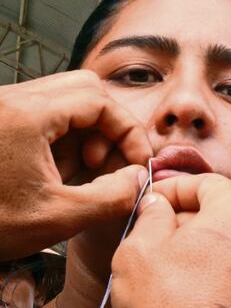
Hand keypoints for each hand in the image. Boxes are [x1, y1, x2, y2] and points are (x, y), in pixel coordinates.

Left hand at [0, 70, 151, 259]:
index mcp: (24, 116)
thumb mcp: (59, 217)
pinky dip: (63, 140)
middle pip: (83, 90)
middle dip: (109, 127)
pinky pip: (43, 117)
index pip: (99, 100)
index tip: (137, 163)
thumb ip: (112, 197)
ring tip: (83, 173)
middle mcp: (9, 102)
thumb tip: (139, 179)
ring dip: (86, 134)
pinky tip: (60, 174)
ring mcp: (1, 111)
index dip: (128, 131)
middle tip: (110, 164)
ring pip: (64, 102)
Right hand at [111, 173, 230, 307]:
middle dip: (184, 218)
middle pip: (220, 213)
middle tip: (149, 233)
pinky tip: (181, 291)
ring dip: (196, 247)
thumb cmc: (168, 307)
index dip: (174, 186)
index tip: (150, 200)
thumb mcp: (140, 248)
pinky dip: (209, 272)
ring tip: (161, 265)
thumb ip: (151, 215)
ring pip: (226, 245)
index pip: (208, 182)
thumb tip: (158, 205)